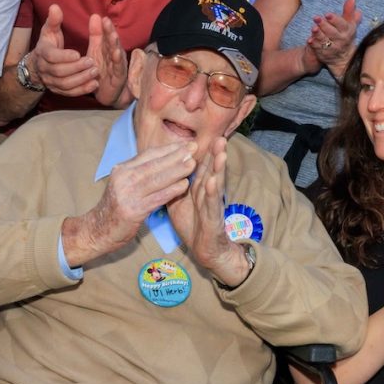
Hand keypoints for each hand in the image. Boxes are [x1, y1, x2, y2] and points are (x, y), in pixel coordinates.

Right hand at [29, 4, 100, 97]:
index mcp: (43, 53)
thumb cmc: (48, 44)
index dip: (64, 56)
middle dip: (76, 68)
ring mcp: (50, 82)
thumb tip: (55, 6)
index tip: (78, 53)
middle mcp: (45, 69)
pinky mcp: (57, 91)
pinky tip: (94, 85)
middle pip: (59, 72)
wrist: (38, 65)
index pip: (51, 57)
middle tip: (92, 62)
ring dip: (81, 79)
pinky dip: (82, 90)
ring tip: (96, 72)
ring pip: (65, 84)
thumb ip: (54, 20)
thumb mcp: (50, 31)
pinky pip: (69, 93)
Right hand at [65, 142, 195, 263]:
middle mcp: (123, 178)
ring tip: (192, 164)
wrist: (98, 230)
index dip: (168, 149)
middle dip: (175, 155)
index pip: (148, 154)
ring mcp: (127, 194)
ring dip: (177, 170)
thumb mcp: (124, 184)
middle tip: (194, 148)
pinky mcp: (133, 211)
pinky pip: (156, 198)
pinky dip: (172, 190)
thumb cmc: (116, 207)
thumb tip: (165, 160)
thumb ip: (140, 172)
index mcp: (121, 169)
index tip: (185, 144)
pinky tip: (184, 185)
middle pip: (153, 164)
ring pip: (156, 179)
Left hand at [88, 14, 129, 106]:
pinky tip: (116, 54)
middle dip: (110, 33)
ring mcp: (118, 66)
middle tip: (107, 23)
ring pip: (116, 54)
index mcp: (108, 48)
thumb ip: (96, 34)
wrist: (106, 92)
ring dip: (115, 45)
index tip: (103, 18)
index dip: (106, 28)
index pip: (107, 36)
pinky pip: (118, 69)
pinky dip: (117, 62)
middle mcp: (115, 55)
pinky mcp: (119, 77)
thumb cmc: (102, 69)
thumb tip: (96, 15)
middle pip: (113, 42)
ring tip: (112, 36)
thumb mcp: (96, 50)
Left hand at [166, 139, 249, 285]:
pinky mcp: (214, 219)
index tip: (203, 133)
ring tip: (221, 153)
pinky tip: (211, 181)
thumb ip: (174, 184)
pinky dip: (211, 192)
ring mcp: (212, 205)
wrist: (204, 249)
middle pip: (212, 169)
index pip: (201, 165)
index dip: (202, 150)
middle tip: (219, 136)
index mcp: (200, 187)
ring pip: (216, 183)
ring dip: (219, 168)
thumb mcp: (179, 200)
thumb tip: (162, 168)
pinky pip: (212, 204)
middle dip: (215, 153)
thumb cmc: (193, 223)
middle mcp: (208, 193)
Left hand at [307, 0, 360, 78]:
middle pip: (332, 32)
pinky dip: (314, 44)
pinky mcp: (324, 54)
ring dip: (318, 34)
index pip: (341, 25)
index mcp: (347, 31)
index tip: (327, 14)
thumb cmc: (345, 35)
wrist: (343, 57)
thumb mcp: (349, 24)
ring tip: (313, 28)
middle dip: (324, 25)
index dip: (334, 19)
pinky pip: (318, 49)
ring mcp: (332, 48)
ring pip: (325, 40)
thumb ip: (349, 11)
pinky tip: (309, 40)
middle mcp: (340, 40)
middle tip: (316, 17)